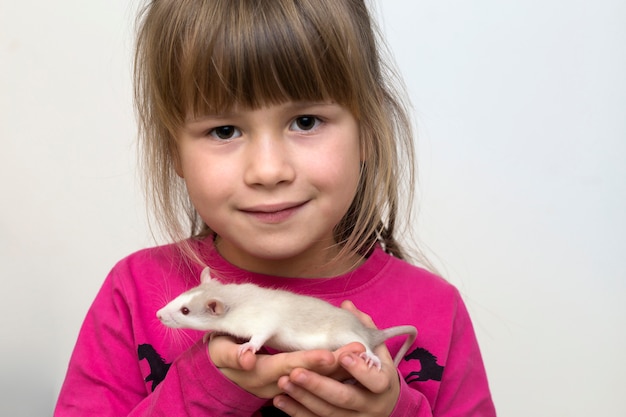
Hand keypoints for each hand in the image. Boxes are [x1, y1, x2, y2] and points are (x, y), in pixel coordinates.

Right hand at [208, 333, 345, 398]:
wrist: (218, 366)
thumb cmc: (220, 350)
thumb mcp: (220, 349)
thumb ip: (233, 354)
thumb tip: (246, 358)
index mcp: (257, 374)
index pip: (287, 367)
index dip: (309, 361)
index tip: (331, 354)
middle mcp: (273, 385)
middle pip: (308, 375)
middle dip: (334, 363)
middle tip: (358, 348)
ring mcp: (281, 388)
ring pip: (315, 381)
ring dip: (338, 368)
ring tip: (360, 352)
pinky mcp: (289, 387)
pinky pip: (314, 384)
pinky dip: (332, 374)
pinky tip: (351, 365)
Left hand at [273, 301, 400, 415]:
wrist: (382, 405)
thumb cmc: (376, 371)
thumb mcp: (377, 351)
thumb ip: (362, 328)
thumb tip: (347, 305)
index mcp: (383, 385)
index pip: (375, 380)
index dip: (359, 369)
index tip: (341, 355)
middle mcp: (371, 406)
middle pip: (345, 398)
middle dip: (319, 385)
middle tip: (296, 371)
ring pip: (327, 412)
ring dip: (303, 397)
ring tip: (284, 381)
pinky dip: (296, 411)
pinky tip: (280, 400)